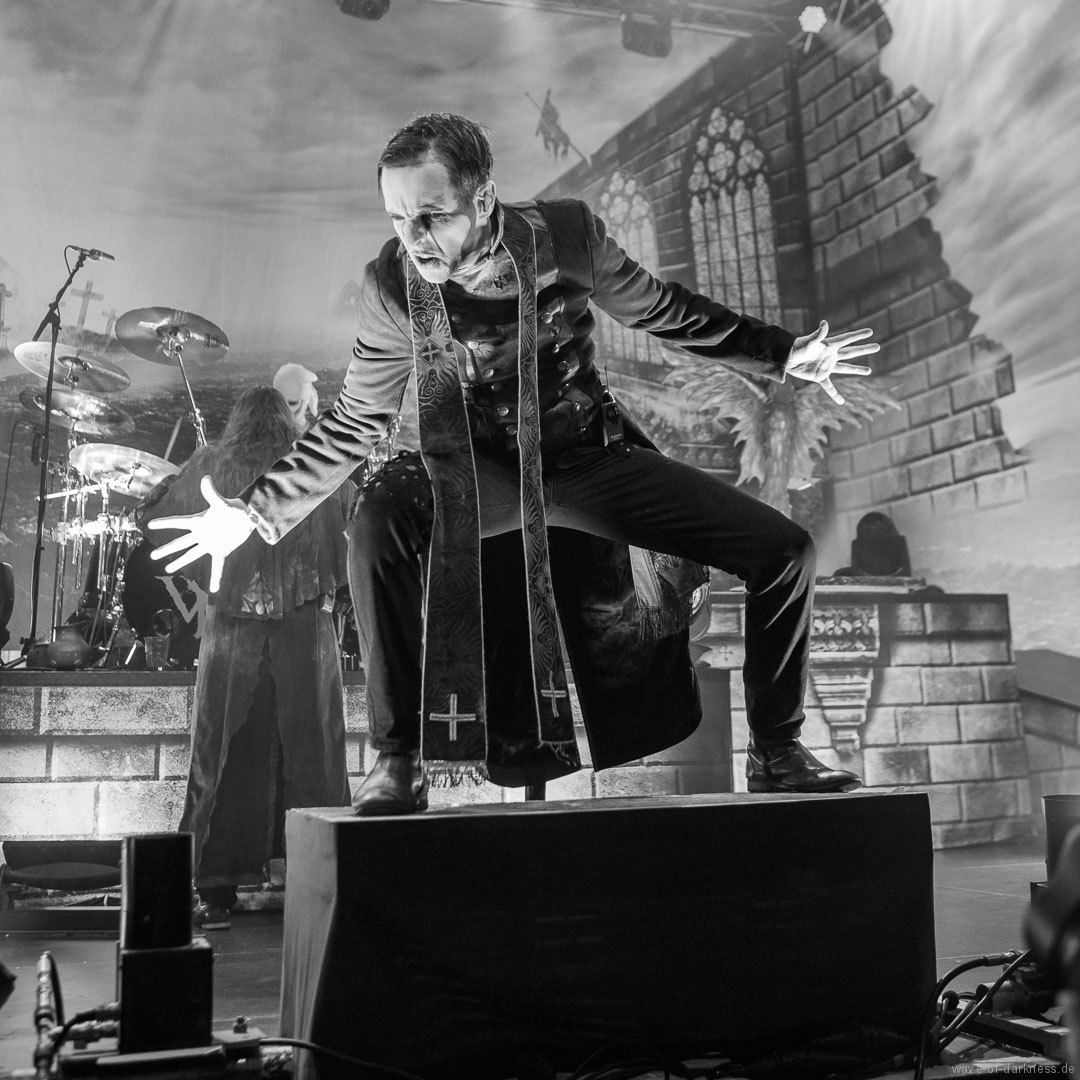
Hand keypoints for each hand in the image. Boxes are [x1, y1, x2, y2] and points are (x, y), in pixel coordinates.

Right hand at [147, 475, 254, 592]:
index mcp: (199, 521)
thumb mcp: (222, 502)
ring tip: (167, 570)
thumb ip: (212, 493)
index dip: (164, 523)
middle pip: (180, 543)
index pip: (178, 522)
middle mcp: (201, 534)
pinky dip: (216, 577)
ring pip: (191, 555)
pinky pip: (217, 566)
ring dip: (180, 562)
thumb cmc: (234, 508)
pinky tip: (214, 590)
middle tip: (152, 556)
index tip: (149, 525)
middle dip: (166, 550)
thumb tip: (206, 479)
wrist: (247, 517)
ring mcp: (210, 543)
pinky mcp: (221, 550)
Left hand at [786, 320, 878, 403]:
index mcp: (830, 345)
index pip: (847, 339)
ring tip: (869, 370)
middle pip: (851, 352)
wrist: (787, 359)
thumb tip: (825, 323)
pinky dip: (835, 395)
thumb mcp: (809, 341)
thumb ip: (818, 334)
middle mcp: (831, 355)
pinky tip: (842, 402)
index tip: (870, 331)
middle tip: (877, 346)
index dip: (858, 335)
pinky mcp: (820, 377)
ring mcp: (827, 366)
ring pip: (845, 368)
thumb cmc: (797, 347)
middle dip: (864, 349)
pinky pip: (829, 387)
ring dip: (857, 369)